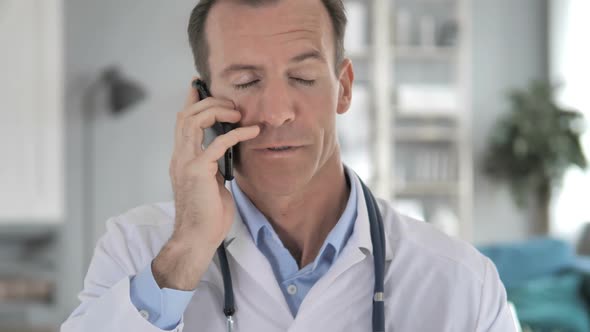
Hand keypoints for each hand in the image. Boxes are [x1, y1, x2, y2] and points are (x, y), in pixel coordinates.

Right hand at [152, 79, 259, 289]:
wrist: (197, 238)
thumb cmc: (207, 215)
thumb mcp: (211, 183)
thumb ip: (213, 165)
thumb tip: (226, 153)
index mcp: (181, 158)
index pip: (182, 122)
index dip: (191, 101)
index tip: (200, 86)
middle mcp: (179, 156)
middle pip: (186, 115)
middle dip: (208, 101)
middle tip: (231, 102)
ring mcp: (186, 163)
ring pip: (193, 121)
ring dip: (217, 110)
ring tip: (238, 113)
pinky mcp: (198, 171)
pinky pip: (218, 143)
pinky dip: (236, 134)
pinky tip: (252, 131)